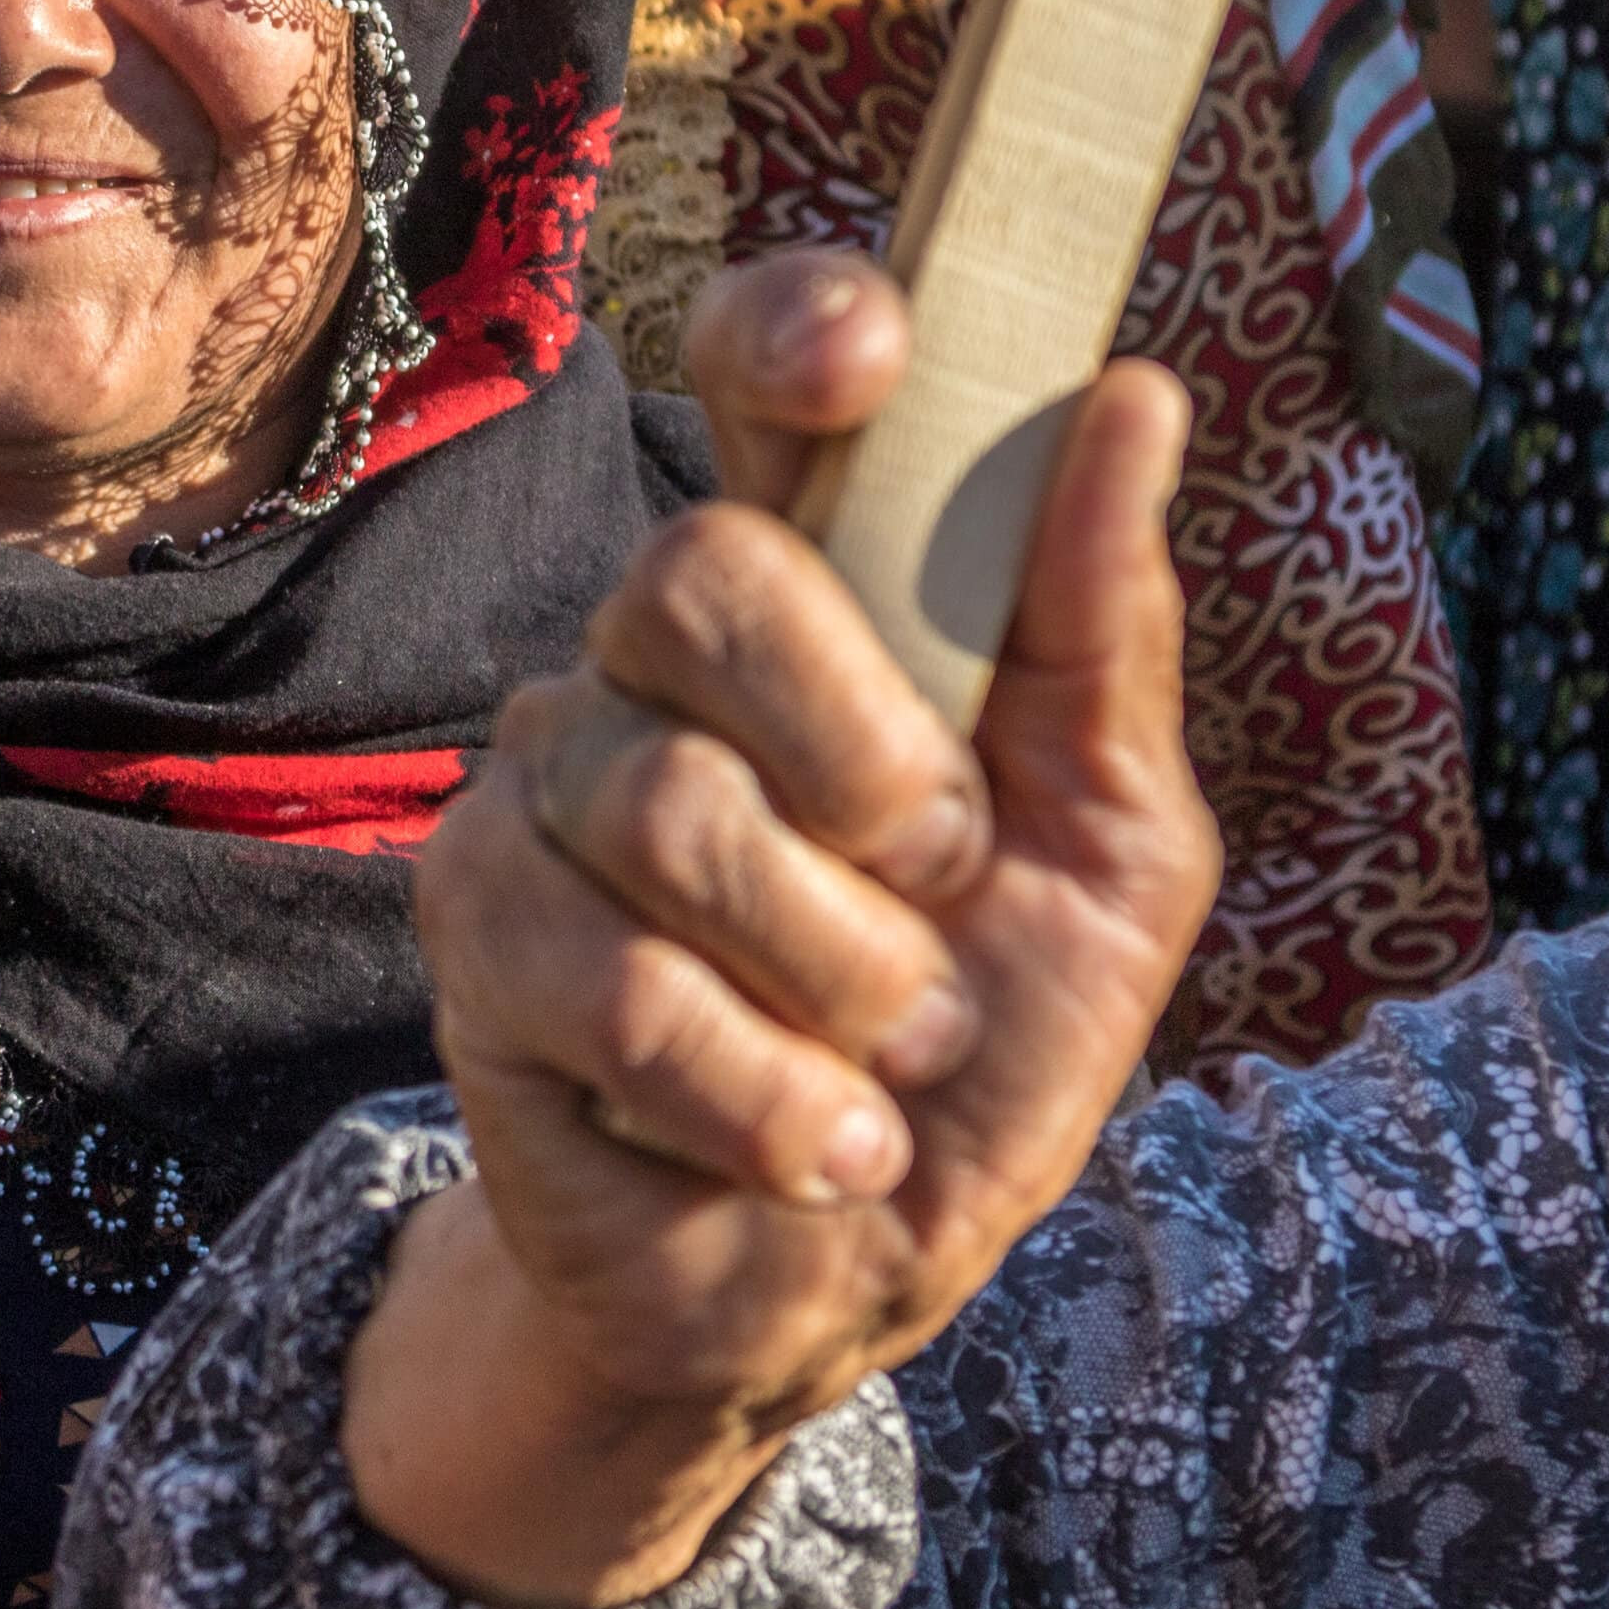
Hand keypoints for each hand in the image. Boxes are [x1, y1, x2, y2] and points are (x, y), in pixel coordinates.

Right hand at [344, 254, 1216, 1608]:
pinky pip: (622, 989)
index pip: (757, 382)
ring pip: (673, 812)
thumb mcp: (1114, 852)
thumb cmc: (985, 1040)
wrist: (850, 1278)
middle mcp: (653, 653)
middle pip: (700, 575)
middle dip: (865, 757)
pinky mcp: (474, 934)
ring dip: (845, 979)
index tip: (871, 354)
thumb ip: (1105, 637)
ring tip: (888, 1055)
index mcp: (820, 591)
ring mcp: (543, 785)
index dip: (791, 330)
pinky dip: (771, 1099)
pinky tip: (815, 1139)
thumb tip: (1134, 396)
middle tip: (940, 872)